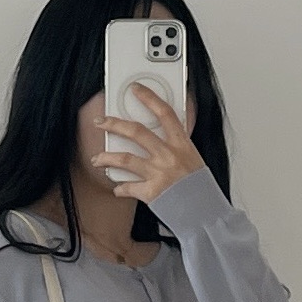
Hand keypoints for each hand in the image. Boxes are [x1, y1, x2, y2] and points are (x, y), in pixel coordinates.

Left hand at [93, 86, 204, 205]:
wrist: (205, 212)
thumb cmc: (201, 188)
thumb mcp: (193, 159)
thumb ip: (176, 147)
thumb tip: (162, 136)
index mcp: (181, 144)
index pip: (164, 113)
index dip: (149, 98)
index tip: (135, 89)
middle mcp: (168, 155)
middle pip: (136, 132)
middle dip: (114, 124)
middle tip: (101, 122)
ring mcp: (158, 173)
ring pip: (124, 158)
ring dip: (106, 157)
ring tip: (96, 159)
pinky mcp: (151, 192)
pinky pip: (128, 187)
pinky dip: (120, 188)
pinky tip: (117, 188)